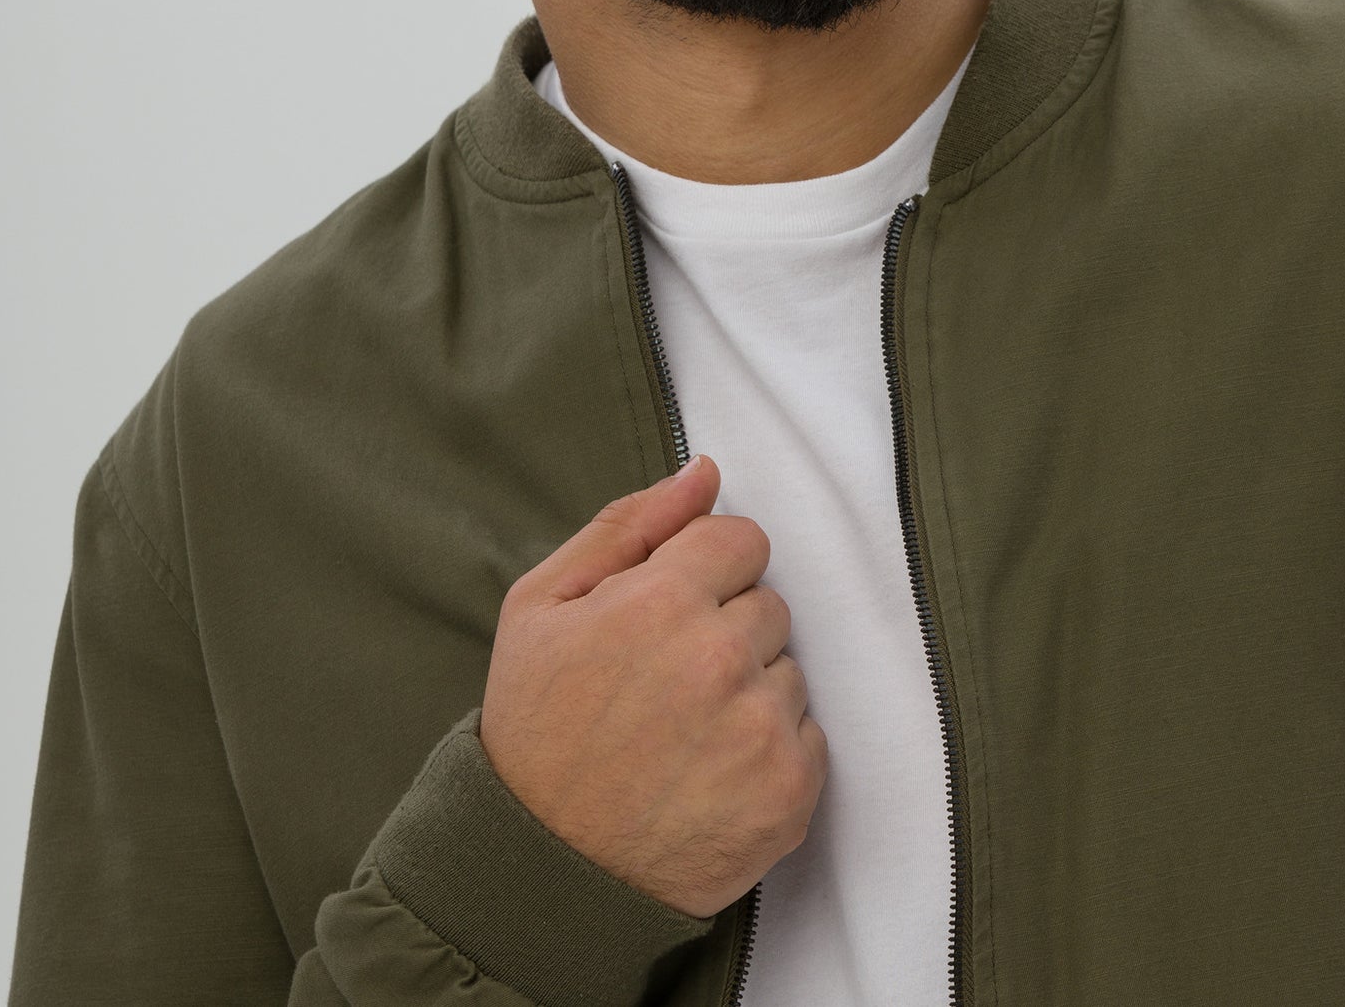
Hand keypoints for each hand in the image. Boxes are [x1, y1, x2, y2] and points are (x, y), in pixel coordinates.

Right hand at [478, 454, 826, 918]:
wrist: (540, 873)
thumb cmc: (535, 731)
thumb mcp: (542, 606)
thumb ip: (630, 524)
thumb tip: (706, 472)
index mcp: (661, 601)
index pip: (741, 539)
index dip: (703, 573)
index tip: (667, 614)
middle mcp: (720, 658)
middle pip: (768, 603)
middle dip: (725, 630)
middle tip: (665, 684)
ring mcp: (760, 729)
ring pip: (789, 670)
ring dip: (750, 692)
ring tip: (683, 735)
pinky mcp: (789, 792)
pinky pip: (810, 735)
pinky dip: (771, 751)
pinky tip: (711, 774)